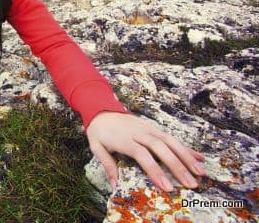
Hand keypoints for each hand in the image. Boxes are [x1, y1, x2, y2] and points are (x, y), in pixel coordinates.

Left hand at [86, 111, 205, 191]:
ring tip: (201, 173)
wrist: (101, 109)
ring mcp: (149, 128)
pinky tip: (199, 158)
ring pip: (171, 141)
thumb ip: (107, 165)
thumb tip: (115, 187)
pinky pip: (172, 138)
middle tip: (191, 184)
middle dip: (177, 167)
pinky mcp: (154, 127)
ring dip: (187, 157)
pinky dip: (186, 148)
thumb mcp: (96, 147)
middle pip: (161, 148)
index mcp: (124, 139)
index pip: (143, 155)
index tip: (167, 187)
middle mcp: (139, 132)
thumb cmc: (99, 132)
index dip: (156, 171)